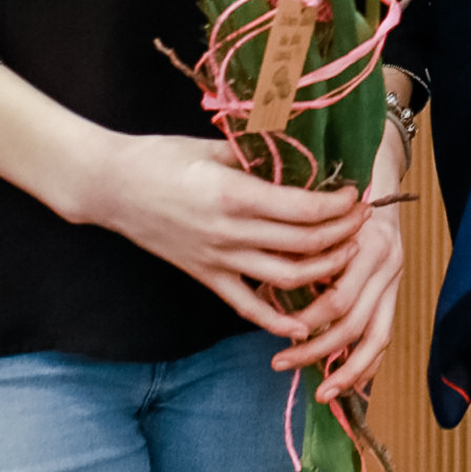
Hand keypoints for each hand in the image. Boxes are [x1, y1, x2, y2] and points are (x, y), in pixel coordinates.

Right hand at [77, 133, 371, 341]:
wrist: (108, 186)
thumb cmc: (158, 157)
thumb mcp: (211, 146)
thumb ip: (255, 153)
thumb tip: (297, 152)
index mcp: (234, 195)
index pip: (303, 208)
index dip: (337, 205)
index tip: (355, 195)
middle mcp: (230, 232)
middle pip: (304, 244)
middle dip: (342, 233)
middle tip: (362, 219)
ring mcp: (218, 259)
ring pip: (286, 278)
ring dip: (324, 270)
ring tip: (346, 254)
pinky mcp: (205, 276)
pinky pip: (247, 306)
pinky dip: (278, 320)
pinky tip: (304, 325)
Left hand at [278, 120, 413, 398]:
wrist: (378, 158)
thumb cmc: (336, 173)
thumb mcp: (315, 186)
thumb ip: (292, 213)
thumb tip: (254, 247)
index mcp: (368, 240)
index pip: (339, 298)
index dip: (308, 323)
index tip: (280, 335)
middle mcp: (386, 261)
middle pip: (354, 323)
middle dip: (317, 350)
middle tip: (281, 364)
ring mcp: (394, 276)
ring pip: (377, 336)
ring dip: (348, 368)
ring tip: (321, 391)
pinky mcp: (395, 287)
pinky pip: (384, 333)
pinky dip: (367, 362)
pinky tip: (345, 383)